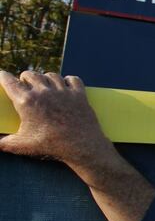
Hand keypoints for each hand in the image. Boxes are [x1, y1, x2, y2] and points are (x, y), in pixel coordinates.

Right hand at [0, 70, 115, 169]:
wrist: (81, 146)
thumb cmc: (50, 146)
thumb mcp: (21, 145)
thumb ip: (2, 142)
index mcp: (27, 101)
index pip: (10, 82)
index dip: (3, 77)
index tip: (1, 75)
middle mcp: (44, 92)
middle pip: (31, 74)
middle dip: (25, 78)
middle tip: (25, 83)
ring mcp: (63, 91)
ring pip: (52, 75)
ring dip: (46, 79)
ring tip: (44, 85)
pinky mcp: (79, 94)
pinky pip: (73, 79)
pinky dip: (69, 80)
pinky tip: (66, 85)